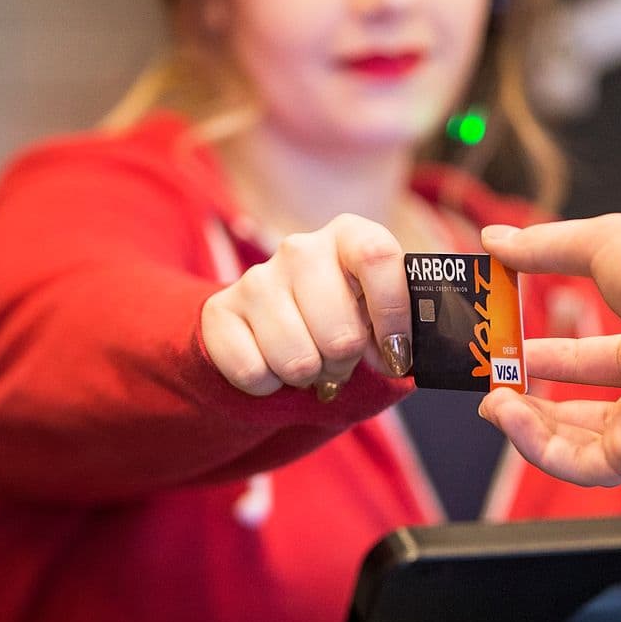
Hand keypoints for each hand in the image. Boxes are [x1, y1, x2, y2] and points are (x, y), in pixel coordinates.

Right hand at [201, 214, 411, 396]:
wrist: (269, 322)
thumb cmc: (340, 316)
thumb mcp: (376, 311)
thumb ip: (396, 326)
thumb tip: (400, 357)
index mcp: (348, 235)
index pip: (378, 256)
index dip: (393, 314)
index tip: (396, 353)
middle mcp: (300, 249)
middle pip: (340, 333)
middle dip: (346, 362)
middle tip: (340, 358)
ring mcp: (257, 279)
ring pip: (298, 362)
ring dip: (309, 376)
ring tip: (309, 360)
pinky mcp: (220, 312)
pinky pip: (255, 373)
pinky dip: (269, 386)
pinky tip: (272, 363)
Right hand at [478, 214, 620, 484]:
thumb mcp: (598, 245)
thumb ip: (543, 247)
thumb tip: (495, 238)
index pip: (591, 358)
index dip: (546, 356)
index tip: (506, 347)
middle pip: (581, 405)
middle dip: (531, 396)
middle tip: (492, 384)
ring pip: (577, 441)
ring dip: (527, 425)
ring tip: (492, 403)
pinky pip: (581, 464)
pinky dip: (538, 446)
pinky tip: (510, 418)